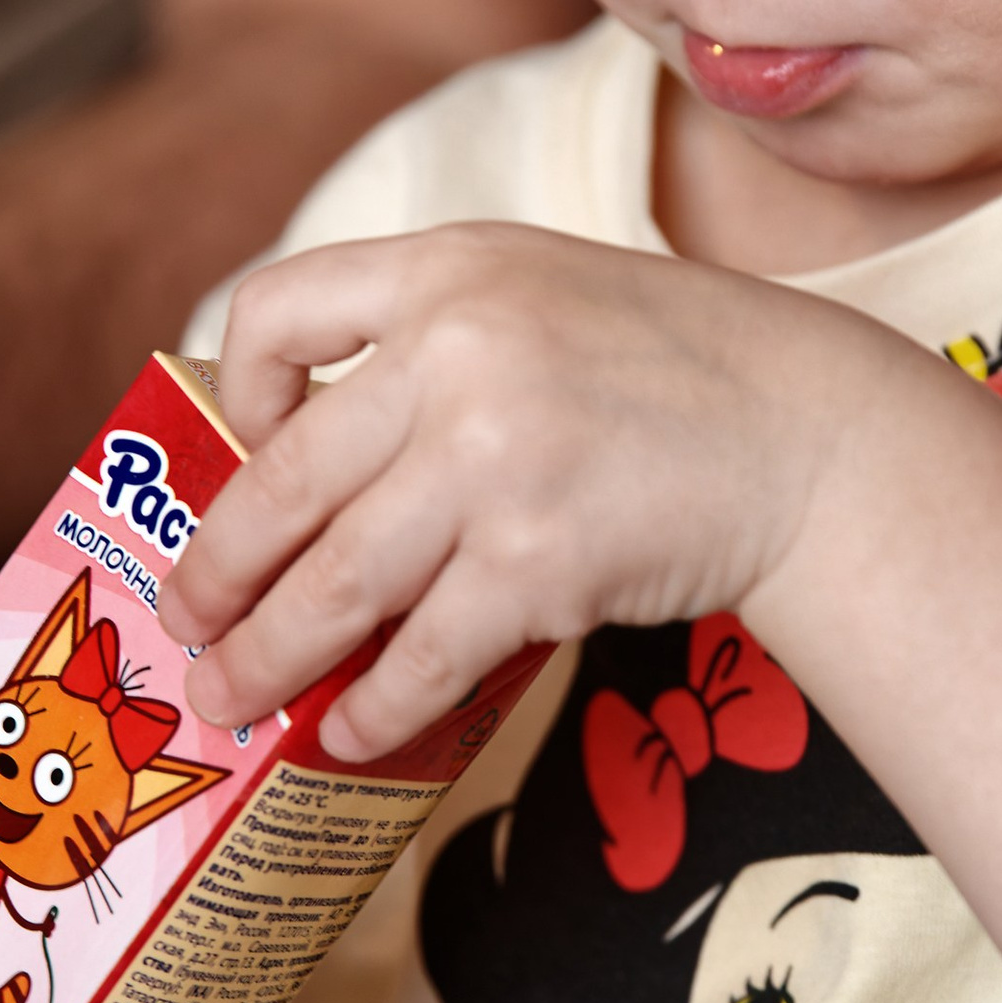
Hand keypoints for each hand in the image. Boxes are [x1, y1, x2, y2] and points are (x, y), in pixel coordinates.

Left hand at [160, 223, 902, 761]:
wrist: (813, 433)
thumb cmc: (676, 374)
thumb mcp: (545, 299)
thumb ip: (438, 346)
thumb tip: (308, 473)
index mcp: (450, 270)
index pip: (279, 308)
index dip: (238, 387)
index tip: (247, 448)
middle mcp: (459, 351)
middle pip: (286, 483)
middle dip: (218, 573)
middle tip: (187, 624)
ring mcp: (496, 458)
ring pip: (335, 585)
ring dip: (270, 658)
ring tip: (232, 697)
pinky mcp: (539, 561)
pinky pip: (421, 655)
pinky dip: (373, 707)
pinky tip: (349, 732)